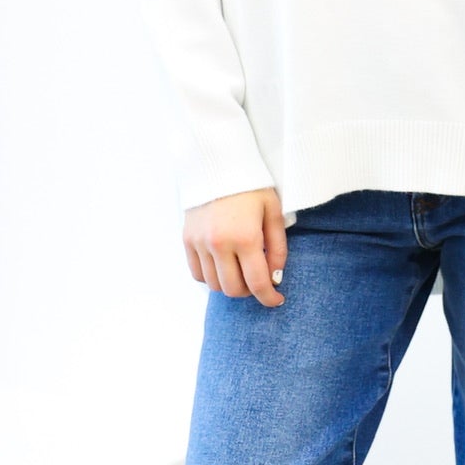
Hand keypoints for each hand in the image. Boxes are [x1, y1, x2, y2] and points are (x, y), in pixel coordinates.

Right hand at [183, 187, 287, 305]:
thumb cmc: (252, 187)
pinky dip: (211, 276)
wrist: (218, 164)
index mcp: (245, 237)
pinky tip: (223, 265)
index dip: (269, 298)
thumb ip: (278, 247)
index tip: (276, 300)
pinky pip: (197, 273)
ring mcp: (199, 243)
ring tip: (241, 271)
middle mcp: (219, 244)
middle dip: (250, 291)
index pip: (256, 283)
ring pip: (213, 285)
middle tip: (259, 281)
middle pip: (233, 289)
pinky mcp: (187, 240)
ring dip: (230, 284)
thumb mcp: (273, 212)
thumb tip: (275, 276)